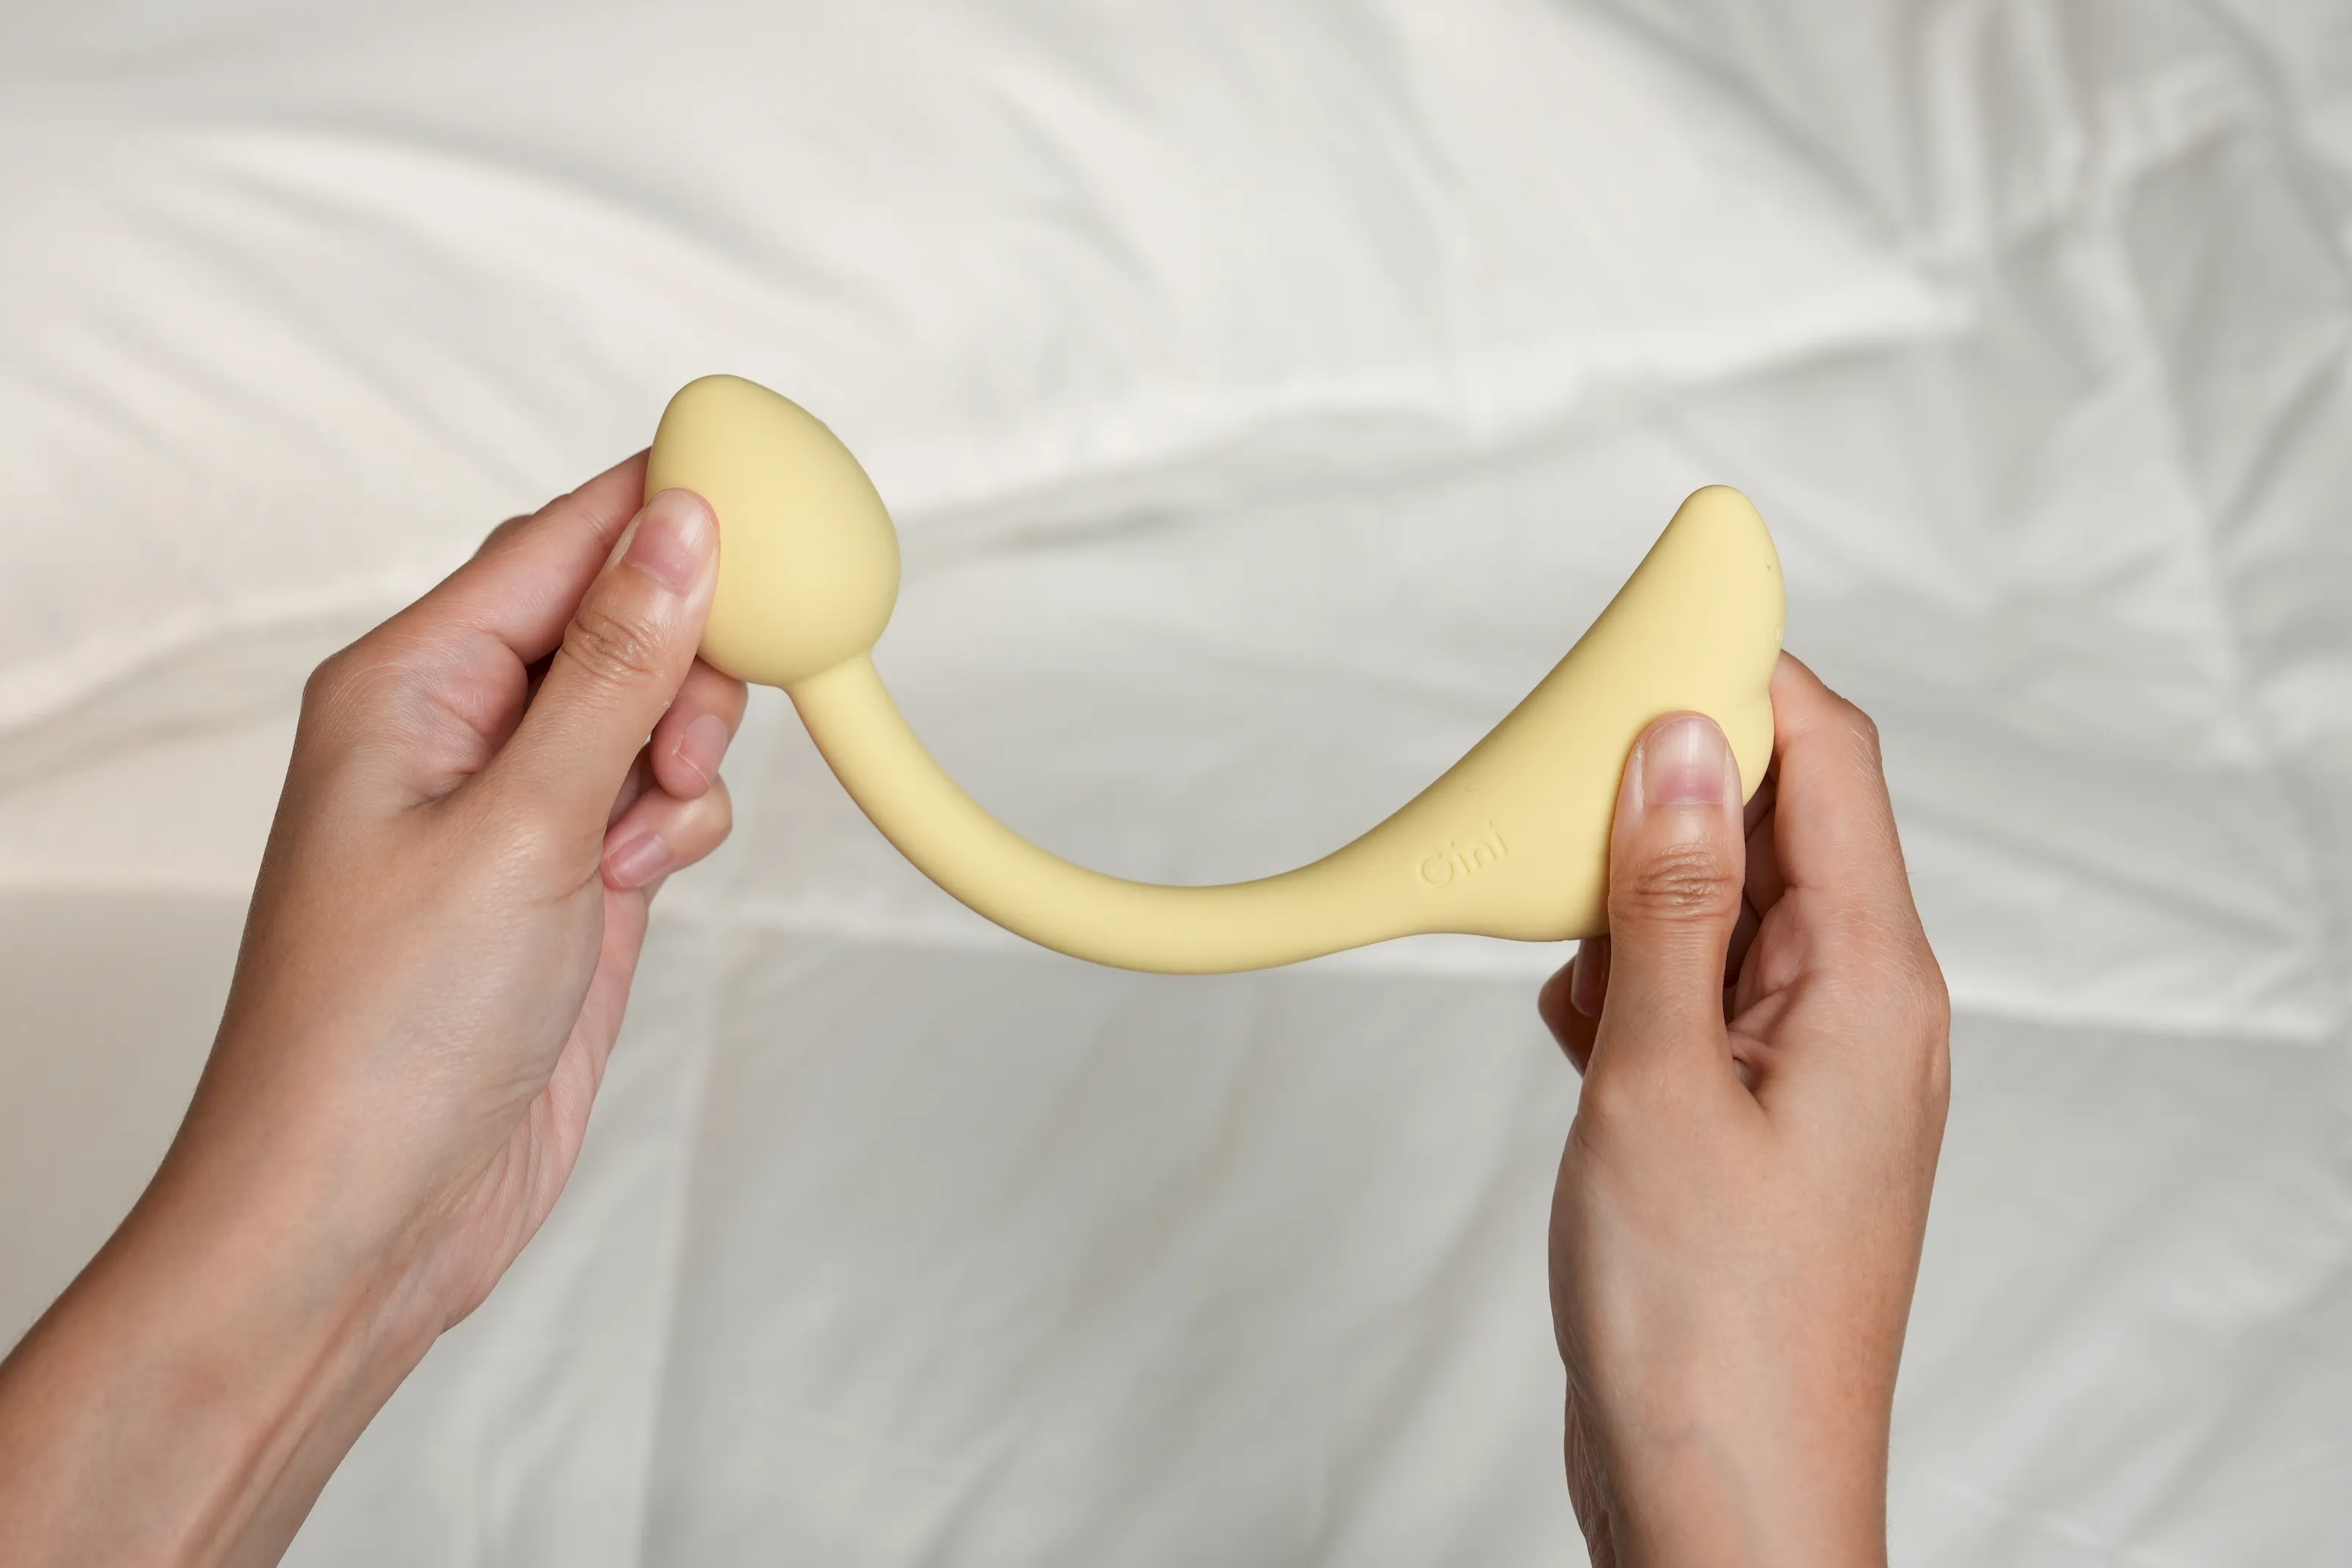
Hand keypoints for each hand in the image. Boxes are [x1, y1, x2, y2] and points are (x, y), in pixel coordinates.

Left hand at [0, 460, 742, 1566]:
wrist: (368, 1213)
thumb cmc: (383, 1031)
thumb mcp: (522, 825)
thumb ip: (614, 668)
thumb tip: (680, 526)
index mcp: (409, 681)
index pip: (559, 539)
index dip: (666, 510)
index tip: (773, 507)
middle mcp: (460, 729)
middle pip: (621, 614)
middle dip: (688, 661)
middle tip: (687, 736)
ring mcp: (518, 806)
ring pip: (655, 708)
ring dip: (687, 755)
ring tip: (644, 838)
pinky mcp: (569, 877)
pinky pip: (661, 797)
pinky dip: (681, 824)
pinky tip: (643, 884)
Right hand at [1538, 655, 1949, 1567]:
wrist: (1720, 1506)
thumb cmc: (1709, 1325)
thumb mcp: (1656, 1082)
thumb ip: (1663, 904)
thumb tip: (1678, 742)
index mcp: (1870, 981)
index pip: (1829, 760)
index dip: (1744, 670)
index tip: (1653, 609)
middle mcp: (1855, 1010)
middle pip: (1772, 824)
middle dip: (1659, 788)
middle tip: (1551, 789)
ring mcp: (1804, 1067)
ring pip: (1716, 909)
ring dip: (1627, 897)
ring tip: (1556, 943)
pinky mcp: (1750, 1117)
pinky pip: (1689, 993)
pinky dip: (1621, 982)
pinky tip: (1572, 1023)